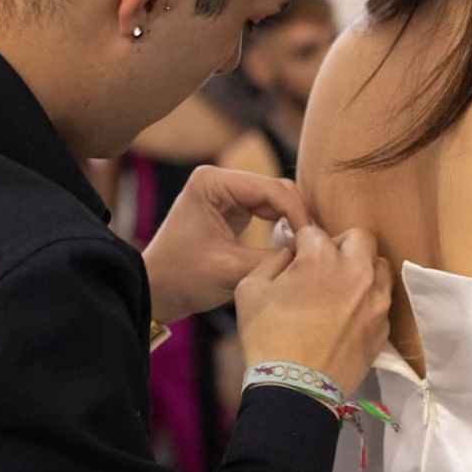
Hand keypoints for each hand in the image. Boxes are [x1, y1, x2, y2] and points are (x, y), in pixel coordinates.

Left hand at [142, 166, 310, 322]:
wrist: (155, 291)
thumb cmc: (182, 279)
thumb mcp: (231, 271)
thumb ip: (274, 260)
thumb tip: (311, 252)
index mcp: (213, 183)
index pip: (271, 189)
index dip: (298, 213)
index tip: (313, 240)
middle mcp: (220, 180)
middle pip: (277, 190)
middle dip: (298, 216)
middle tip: (316, 245)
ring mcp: (226, 193)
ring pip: (276, 200)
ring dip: (293, 222)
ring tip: (308, 247)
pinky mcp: (231, 209)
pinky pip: (267, 212)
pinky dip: (282, 227)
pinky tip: (294, 246)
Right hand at [234, 226, 391, 393]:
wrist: (295, 389)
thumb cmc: (267, 338)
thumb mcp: (249, 290)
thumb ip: (272, 261)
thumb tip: (290, 254)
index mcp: (322, 257)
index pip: (313, 232)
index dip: (300, 244)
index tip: (294, 259)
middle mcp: (357, 272)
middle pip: (361, 238)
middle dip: (341, 244)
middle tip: (325, 264)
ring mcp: (375, 300)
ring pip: (380, 267)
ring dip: (362, 269)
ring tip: (343, 287)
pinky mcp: (383, 327)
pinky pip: (381, 301)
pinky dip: (367, 300)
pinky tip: (348, 316)